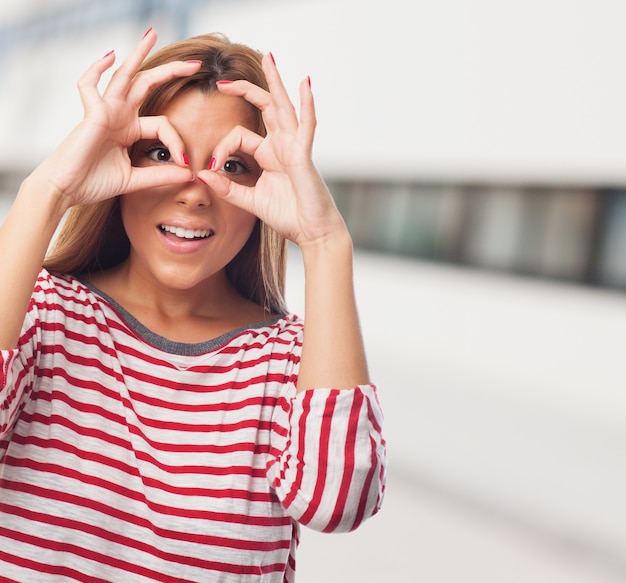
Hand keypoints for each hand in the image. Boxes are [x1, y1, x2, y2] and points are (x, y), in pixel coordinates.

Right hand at [33, 29, 196, 209]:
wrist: (67, 191)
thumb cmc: (93, 183)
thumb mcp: (135, 180)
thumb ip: (161, 175)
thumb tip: (189, 174)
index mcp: (129, 130)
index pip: (163, 125)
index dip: (177, 142)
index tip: (186, 164)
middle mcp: (119, 115)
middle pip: (147, 85)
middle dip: (171, 72)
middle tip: (195, 64)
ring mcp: (105, 111)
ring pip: (124, 76)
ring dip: (138, 54)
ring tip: (152, 34)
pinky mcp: (92, 114)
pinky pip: (89, 85)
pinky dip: (96, 69)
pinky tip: (110, 56)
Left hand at [196, 54, 347, 248]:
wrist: (312, 233)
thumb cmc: (288, 216)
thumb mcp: (250, 201)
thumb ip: (227, 188)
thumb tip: (201, 175)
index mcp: (269, 155)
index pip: (239, 136)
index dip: (221, 147)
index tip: (210, 168)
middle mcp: (282, 146)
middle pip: (264, 108)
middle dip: (246, 89)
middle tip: (224, 78)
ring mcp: (294, 148)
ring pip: (283, 107)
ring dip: (275, 82)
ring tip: (268, 58)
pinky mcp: (304, 156)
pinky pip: (306, 126)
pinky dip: (307, 104)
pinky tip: (304, 83)